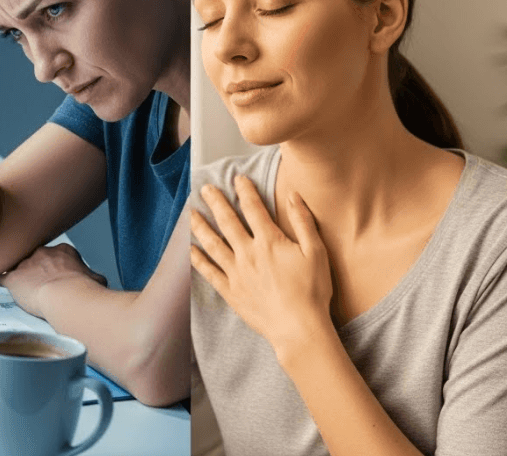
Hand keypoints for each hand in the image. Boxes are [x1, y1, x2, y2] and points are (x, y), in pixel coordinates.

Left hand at [0, 243, 108, 316]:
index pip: (55, 256)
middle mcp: (42, 253)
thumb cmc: (84, 290)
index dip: (55, 269)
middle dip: (34, 270)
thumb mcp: (97, 280)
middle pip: (33, 258)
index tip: (57, 279)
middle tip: (38, 284)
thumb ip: (93, 278)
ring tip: (14, 284)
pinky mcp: (12, 279)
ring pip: (15, 266)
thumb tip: (97, 282)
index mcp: (62, 251)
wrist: (68, 296)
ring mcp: (25, 264)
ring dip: (15, 274)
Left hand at [190, 175, 333, 358]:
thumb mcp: (316, 252)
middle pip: (228, 222)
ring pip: (213, 244)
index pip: (253, 208)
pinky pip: (210, 272)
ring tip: (189, 213)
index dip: (244, 191)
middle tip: (205, 188)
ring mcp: (237, 273)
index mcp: (269, 241)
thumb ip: (303, 222)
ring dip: (200, 226)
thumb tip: (294, 196)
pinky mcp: (231, 292)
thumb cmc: (313, 291)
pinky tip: (189, 250)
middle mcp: (248, 254)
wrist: (299, 329)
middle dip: (216, 202)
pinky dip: (198, 260)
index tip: (237, 178)